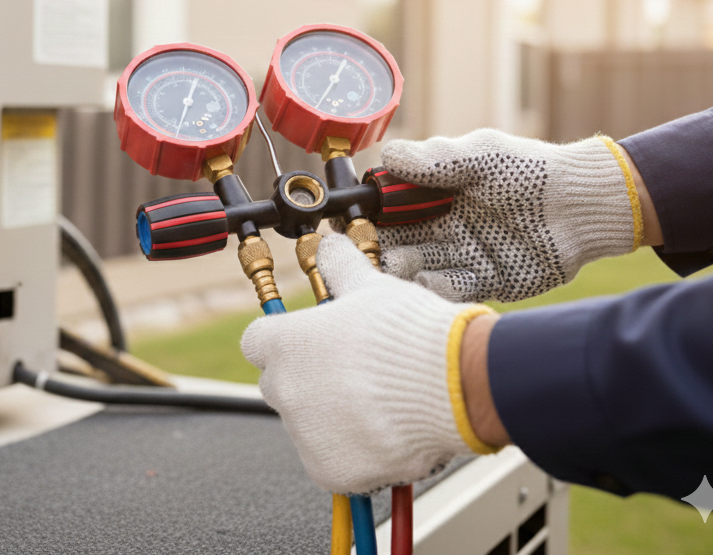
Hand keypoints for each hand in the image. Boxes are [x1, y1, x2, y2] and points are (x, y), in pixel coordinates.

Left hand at [241, 236, 496, 495]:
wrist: (454, 384)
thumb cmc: (410, 333)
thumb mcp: (370, 285)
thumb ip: (340, 264)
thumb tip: (330, 244)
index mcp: (284, 343)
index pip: (258, 342)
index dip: (285, 341)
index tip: (310, 343)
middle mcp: (284, 389)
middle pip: (281, 385)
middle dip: (308, 380)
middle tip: (353, 373)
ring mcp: (304, 433)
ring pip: (308, 424)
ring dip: (332, 416)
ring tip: (380, 400)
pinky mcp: (329, 469)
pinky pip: (330, 461)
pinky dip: (352, 452)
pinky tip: (384, 429)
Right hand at [368, 130, 640, 302]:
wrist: (583, 204)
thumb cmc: (531, 170)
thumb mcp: (481, 155)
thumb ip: (435, 158)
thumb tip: (387, 156)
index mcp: (437, 196)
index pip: (391, 207)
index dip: (368, 213)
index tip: (347, 217)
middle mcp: (444, 228)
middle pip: (399, 240)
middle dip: (377, 246)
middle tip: (361, 250)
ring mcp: (464, 257)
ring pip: (419, 267)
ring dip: (400, 268)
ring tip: (389, 265)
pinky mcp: (486, 282)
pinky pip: (451, 288)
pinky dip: (433, 287)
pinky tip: (421, 282)